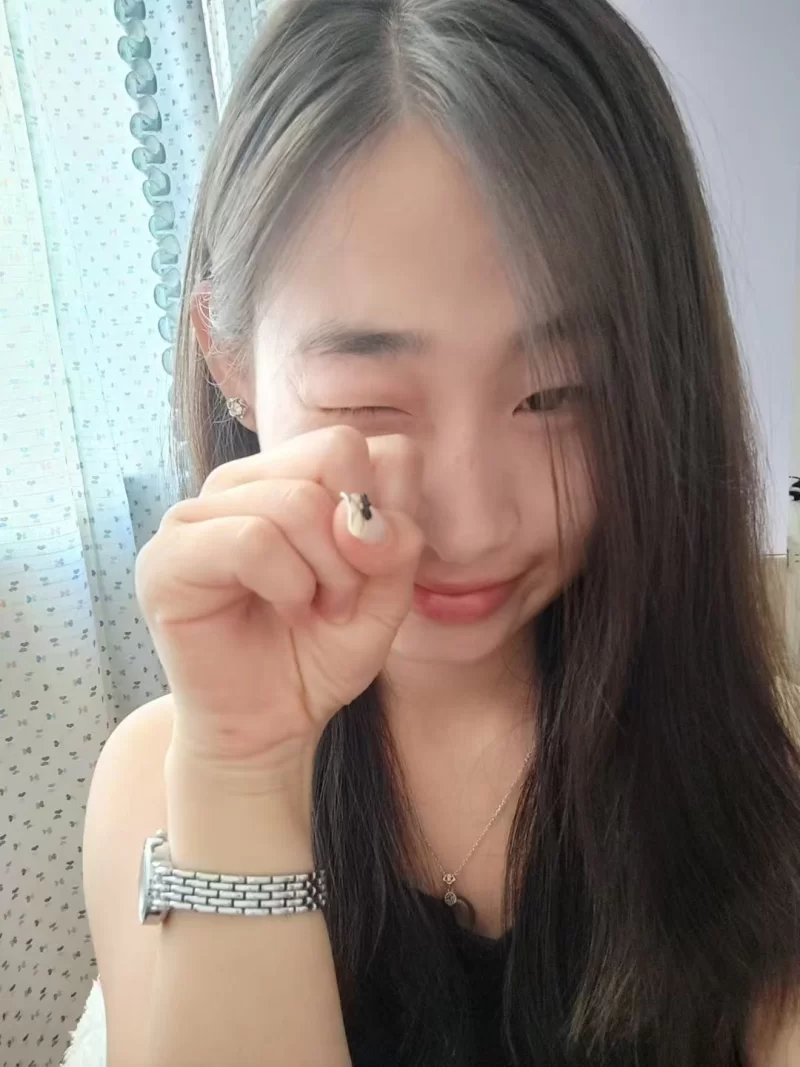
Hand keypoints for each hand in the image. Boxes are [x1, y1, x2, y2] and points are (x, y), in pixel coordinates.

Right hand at [135, 426, 422, 777]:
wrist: (268, 725)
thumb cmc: (319, 654)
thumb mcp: (385, 600)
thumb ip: (396, 546)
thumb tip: (362, 517)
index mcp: (290, 477)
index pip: (362, 443)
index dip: (387, 507)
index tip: (371, 569)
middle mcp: (242, 483)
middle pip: (334, 454)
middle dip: (357, 540)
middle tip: (342, 597)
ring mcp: (198, 513)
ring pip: (295, 501)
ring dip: (326, 573)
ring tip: (314, 612)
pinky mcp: (168, 556)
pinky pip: (250, 540)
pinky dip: (288, 585)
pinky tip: (286, 613)